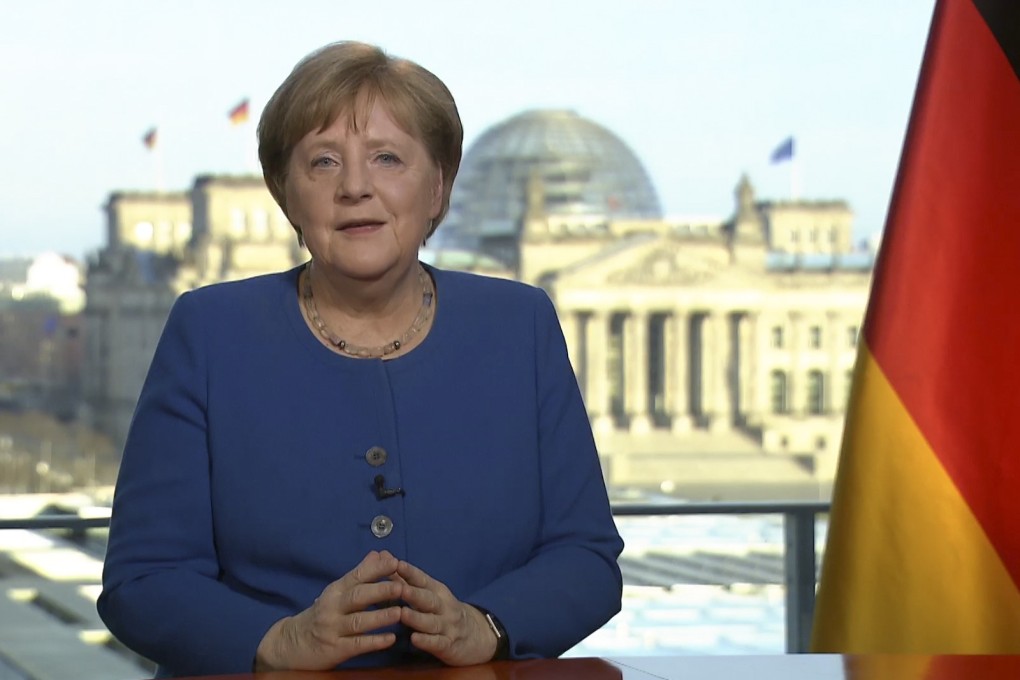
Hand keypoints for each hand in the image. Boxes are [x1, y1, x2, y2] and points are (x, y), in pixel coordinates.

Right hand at [255, 550, 402, 669]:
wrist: (292, 643)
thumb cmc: (323, 614)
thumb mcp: (338, 592)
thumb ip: (360, 574)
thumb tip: (379, 553)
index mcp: (336, 590)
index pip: (356, 576)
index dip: (376, 570)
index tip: (395, 562)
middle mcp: (333, 607)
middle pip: (357, 597)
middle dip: (380, 591)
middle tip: (401, 587)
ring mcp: (333, 629)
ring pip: (358, 621)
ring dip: (379, 617)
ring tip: (399, 612)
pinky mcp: (335, 649)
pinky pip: (356, 645)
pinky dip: (374, 642)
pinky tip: (390, 639)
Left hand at [396, 559, 497, 665]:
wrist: (476, 635)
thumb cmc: (443, 611)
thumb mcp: (429, 594)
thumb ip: (405, 580)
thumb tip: (384, 558)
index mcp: (437, 592)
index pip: (423, 580)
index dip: (410, 573)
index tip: (397, 564)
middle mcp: (444, 607)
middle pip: (428, 599)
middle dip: (413, 594)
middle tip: (399, 589)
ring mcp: (448, 626)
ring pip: (431, 622)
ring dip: (417, 618)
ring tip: (403, 613)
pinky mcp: (449, 645)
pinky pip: (437, 643)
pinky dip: (426, 641)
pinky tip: (414, 639)